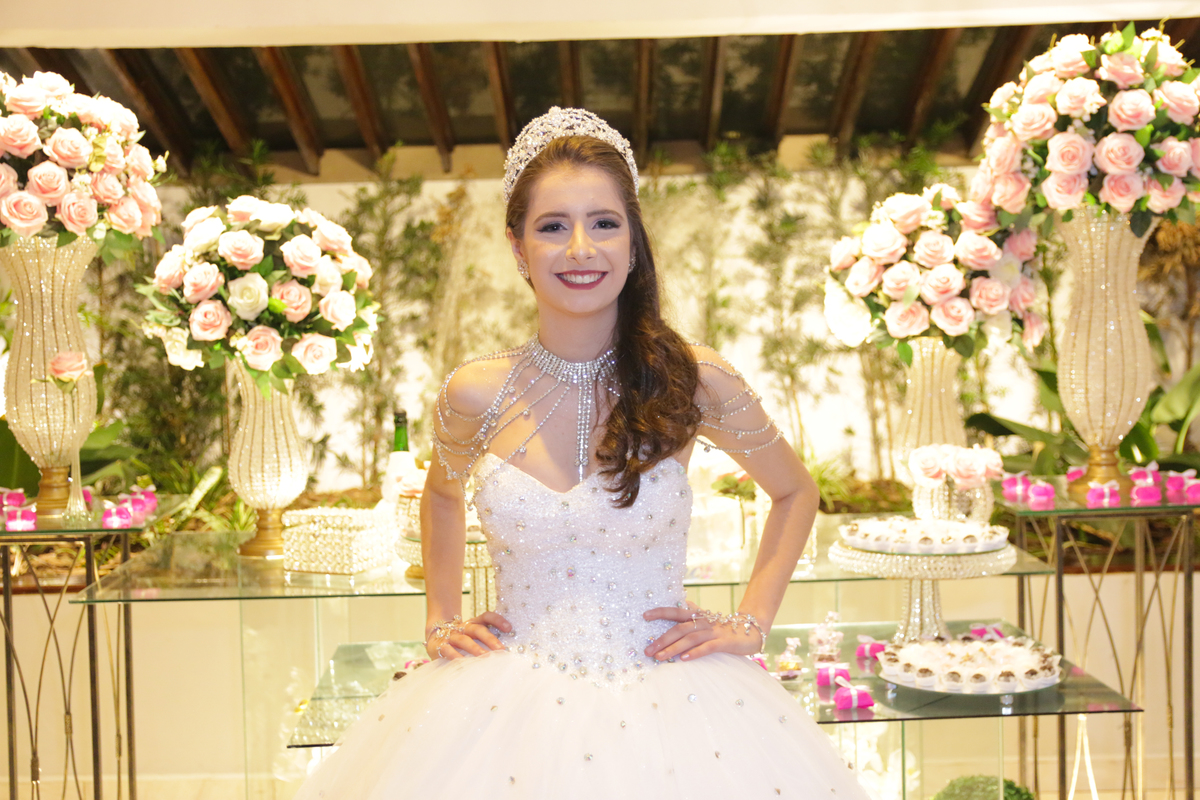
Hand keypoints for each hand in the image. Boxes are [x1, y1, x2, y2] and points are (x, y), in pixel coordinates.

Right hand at [425, 611, 512, 659]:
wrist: (434, 637)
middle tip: (501, 649)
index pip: (486, 616)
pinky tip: (463, 663)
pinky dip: (455, 656)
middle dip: (490, 639)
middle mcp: (463, 627)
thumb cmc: (460, 640)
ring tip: (485, 657)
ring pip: (464, 640)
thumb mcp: (472, 637)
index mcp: (473, 623)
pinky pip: (448, 650)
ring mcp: (451, 636)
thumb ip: (486, 641)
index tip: (509, 628)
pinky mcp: (439, 646)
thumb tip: (505, 652)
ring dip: (475, 648)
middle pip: (478, 629)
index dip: (497, 620)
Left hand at [642, 602, 761, 661]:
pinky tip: (683, 659)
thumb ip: (693, 614)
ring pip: (689, 639)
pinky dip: (694, 653)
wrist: (751, 631)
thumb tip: (681, 604)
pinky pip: (707, 648)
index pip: (675, 612)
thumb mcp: (706, 620)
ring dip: (672, 648)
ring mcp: (713, 632)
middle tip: (647, 650)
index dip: (660, 612)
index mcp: (697, 616)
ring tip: (659, 657)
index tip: (644, 616)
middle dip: (661, 639)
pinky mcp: (723, 643)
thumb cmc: (723, 628)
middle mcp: (703, 622)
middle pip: (679, 628)